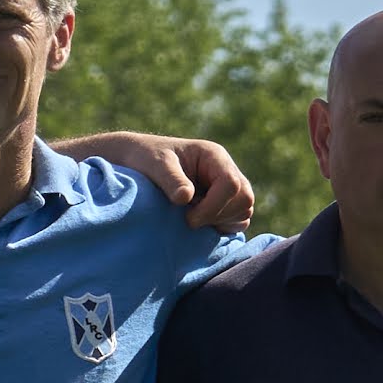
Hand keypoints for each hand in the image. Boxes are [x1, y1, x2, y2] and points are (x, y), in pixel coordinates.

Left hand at [60, 131, 258, 232]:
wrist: (137, 162)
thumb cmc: (145, 158)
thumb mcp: (154, 165)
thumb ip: (170, 179)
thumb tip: (186, 198)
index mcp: (213, 156)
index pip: (231, 184)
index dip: (214, 206)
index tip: (188, 217)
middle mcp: (225, 170)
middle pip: (244, 199)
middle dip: (219, 215)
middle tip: (189, 219)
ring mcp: (226, 187)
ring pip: (243, 211)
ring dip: (221, 222)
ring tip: (191, 218)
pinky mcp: (223, 203)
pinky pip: (237, 220)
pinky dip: (222, 227)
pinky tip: (198, 221)